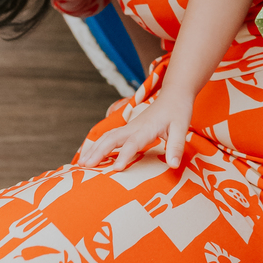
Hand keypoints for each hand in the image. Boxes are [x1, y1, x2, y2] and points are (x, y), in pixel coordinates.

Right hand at [76, 88, 194, 171]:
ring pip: (108, 136)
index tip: (116, 168)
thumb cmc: (178, 111)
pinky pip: (111, 136)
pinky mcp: (129, 128)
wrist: (174, 94)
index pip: (132, 143)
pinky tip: (92, 153)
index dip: (124, 155)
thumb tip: (173, 165)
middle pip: (112, 139)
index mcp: (146, 128)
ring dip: (94, 148)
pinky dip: (99, 144)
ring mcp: (130, 127)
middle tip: (84, 166)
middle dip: (98, 152)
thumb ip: (176, 146)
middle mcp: (134, 127)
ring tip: (81, 162)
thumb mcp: (181, 128)